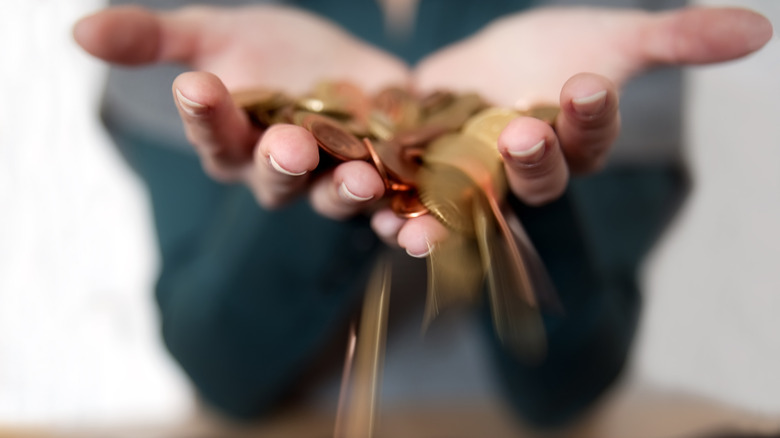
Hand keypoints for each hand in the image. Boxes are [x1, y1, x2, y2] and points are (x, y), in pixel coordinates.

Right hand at [74, 5, 408, 217]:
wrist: (345, 66)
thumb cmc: (273, 53)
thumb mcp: (218, 34)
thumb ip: (157, 39)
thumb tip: (80, 32)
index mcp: (237, 140)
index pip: (213, 133)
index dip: (204, 115)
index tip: (196, 87)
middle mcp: (283, 172)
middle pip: (276, 178)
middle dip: (282, 163)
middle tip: (289, 144)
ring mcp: (335, 181)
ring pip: (336, 198)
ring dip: (348, 193)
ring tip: (360, 178)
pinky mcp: (387, 184)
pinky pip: (395, 213)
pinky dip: (409, 225)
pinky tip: (422, 230)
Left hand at [372, 6, 772, 255]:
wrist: (487, 67)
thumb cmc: (553, 53)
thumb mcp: (609, 37)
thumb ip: (674, 38)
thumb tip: (761, 30)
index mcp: (572, 143)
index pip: (589, 135)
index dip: (590, 115)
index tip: (586, 83)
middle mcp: (524, 174)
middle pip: (530, 177)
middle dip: (528, 159)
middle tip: (520, 133)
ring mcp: (471, 181)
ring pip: (465, 208)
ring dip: (447, 218)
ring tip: (425, 224)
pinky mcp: (421, 177)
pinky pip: (410, 200)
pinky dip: (395, 212)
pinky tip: (380, 217)